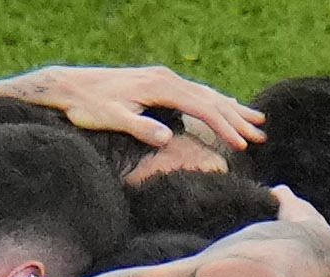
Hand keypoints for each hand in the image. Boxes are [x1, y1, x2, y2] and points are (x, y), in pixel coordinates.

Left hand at [7, 66, 260, 154]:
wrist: (68, 86)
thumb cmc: (88, 106)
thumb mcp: (111, 119)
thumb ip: (140, 127)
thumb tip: (167, 137)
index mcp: (160, 87)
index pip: (201, 107)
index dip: (224, 127)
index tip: (242, 145)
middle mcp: (165, 78)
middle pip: (210, 98)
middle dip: (237, 119)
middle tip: (261, 138)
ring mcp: (163, 78)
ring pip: (206, 93)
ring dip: (231, 109)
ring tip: (257, 122)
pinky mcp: (158, 82)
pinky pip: (194, 92)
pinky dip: (214, 101)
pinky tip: (226, 107)